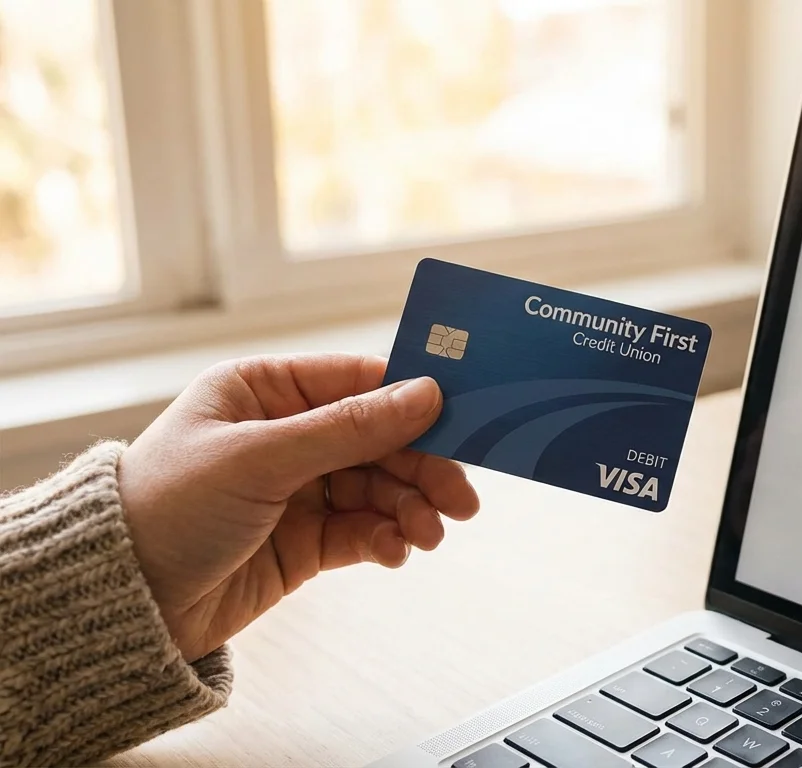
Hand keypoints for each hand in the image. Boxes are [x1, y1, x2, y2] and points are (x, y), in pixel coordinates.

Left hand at [117, 354, 478, 660]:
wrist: (121, 605)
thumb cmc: (163, 509)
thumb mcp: (260, 458)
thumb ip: (348, 429)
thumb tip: (425, 394)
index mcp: (263, 390)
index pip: (357, 382)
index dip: (413, 400)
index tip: (463, 420)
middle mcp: (284, 434)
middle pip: (380, 439)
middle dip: (422, 468)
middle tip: (460, 498)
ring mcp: (297, 488)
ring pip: (380, 488)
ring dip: (411, 509)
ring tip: (428, 534)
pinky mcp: (305, 540)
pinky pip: (365, 530)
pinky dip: (388, 538)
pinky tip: (398, 551)